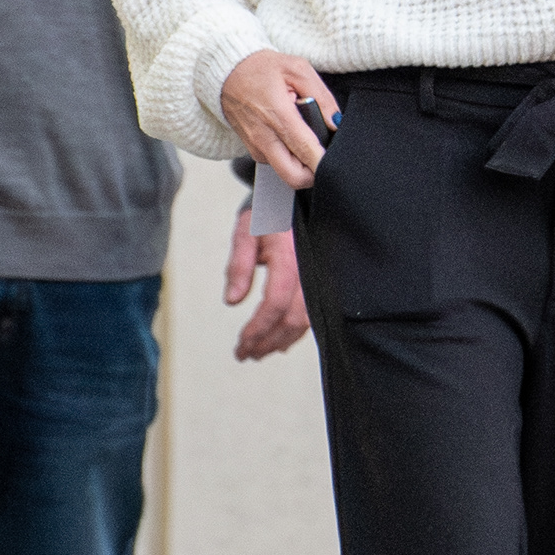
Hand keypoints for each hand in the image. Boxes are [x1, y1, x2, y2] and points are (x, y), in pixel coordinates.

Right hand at [219, 50, 341, 187]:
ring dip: (301, 163)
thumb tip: (336, 122)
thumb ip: (322, 97)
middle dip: (314, 172)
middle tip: (324, 153)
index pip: (306, 153)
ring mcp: (255, 146)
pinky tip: (291, 135)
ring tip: (305, 135)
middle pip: (294, 178)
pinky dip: (288, 156)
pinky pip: (275, 162)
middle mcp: (264, 137)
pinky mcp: (251, 149)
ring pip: (285, 172)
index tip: (337, 160)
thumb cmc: (259, 68)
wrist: (225, 71)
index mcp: (278, 116)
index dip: (325, 163)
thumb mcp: (298, 69)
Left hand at [223, 204, 309, 360]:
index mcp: (289, 255)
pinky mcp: (322, 280)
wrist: (293, 198)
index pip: (275, 302)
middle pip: (293, 318)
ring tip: (258, 352)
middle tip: (245, 355)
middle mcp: (310, 268)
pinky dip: (296, 331)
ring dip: (281, 341)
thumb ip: (239, 266)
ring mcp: (320, 274)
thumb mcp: (245, 233)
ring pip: (306, 320)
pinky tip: (279, 340)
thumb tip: (232, 301)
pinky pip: (314, 312)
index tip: (240, 345)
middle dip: (268, 341)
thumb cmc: (267, 213)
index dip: (258, 328)